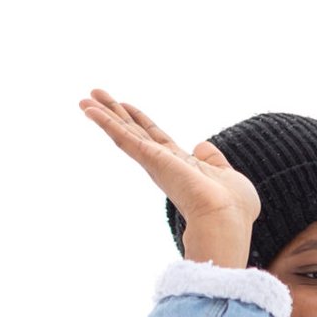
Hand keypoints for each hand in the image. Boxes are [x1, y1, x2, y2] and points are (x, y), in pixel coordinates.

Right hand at [79, 90, 260, 267]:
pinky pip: (124, 138)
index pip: (155, 138)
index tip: (125, 106)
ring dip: (104, 115)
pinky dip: (106, 123)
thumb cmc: (233, 207)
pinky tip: (88, 110)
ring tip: (83, 99)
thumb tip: (202, 145)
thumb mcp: (227, 175)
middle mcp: (163, 163)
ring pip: (124, 133)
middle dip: (114, 113)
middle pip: (134, 131)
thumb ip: (213, 160)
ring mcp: (155, 163)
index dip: (140, 121)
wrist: (226, 220)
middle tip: (93, 96)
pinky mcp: (150, 160)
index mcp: (181, 166)